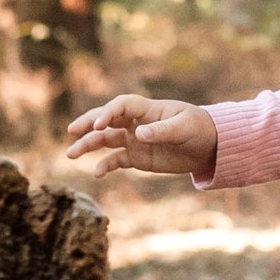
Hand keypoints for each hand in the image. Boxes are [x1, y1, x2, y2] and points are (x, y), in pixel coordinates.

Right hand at [64, 93, 218, 175]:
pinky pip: (116, 160)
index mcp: (147, 110)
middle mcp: (135, 123)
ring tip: (71, 154)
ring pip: (105, 140)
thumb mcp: (183, 128)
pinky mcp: (137, 157)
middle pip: (106, 120)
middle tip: (72, 131)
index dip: (107, 113)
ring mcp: (134, 140)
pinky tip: (97, 173)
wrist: (208, 146)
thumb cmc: (198, 129)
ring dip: (88, 145)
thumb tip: (139, 134)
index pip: (120, 106)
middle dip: (87, 124)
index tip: (99, 125)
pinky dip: (105, 166)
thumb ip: (161, 131)